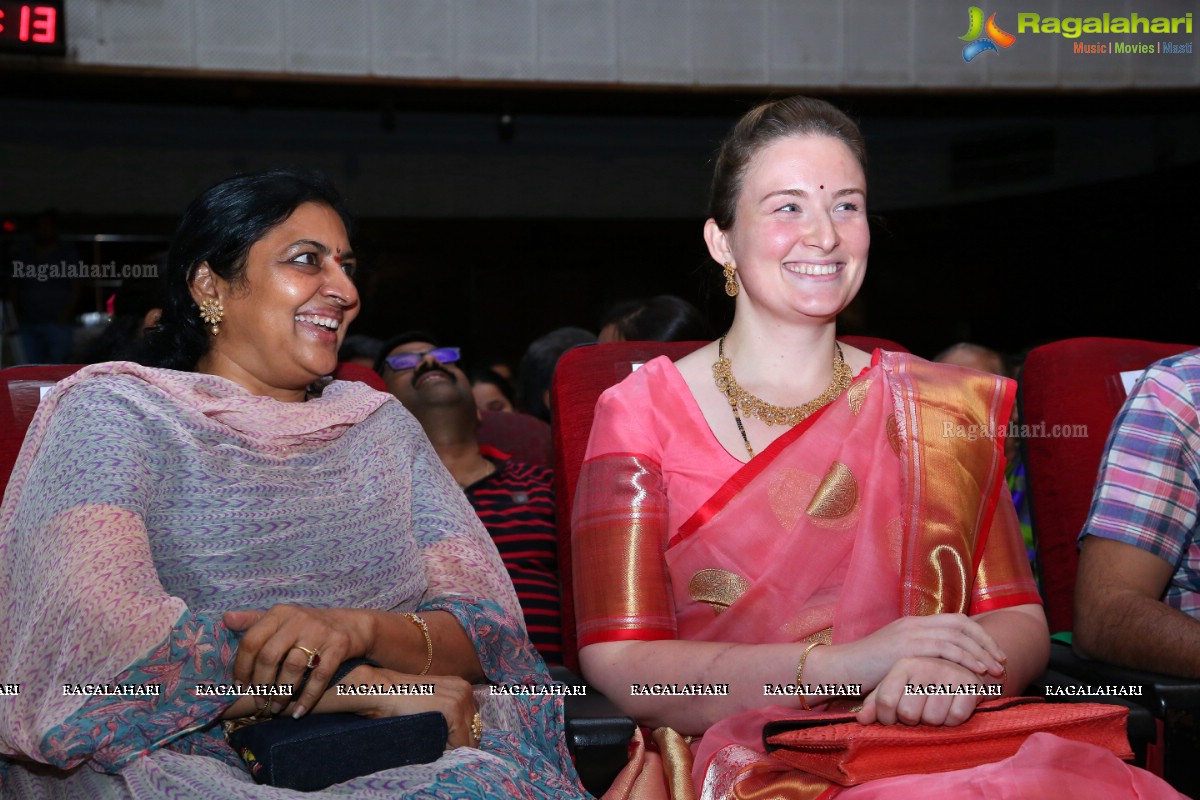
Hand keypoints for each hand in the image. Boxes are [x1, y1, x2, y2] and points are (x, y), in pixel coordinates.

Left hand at [224, 605, 371, 716]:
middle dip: (260, 685)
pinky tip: (299, 712)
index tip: (239, 687)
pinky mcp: (338, 646)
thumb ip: (253, 620)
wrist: (350, 625)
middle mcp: (298, 620)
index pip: (251, 641)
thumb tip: (225, 619)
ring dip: (282, 693)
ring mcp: (319, 632)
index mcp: (279, 614)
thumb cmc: (306, 626)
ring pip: (293, 667)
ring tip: (276, 708)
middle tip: (259, 703)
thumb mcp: (281, 619)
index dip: (242, 667)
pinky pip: (319, 677)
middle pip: (269, 656)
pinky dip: (307, 697)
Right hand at [340, 666, 480, 749]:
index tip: (443, 741)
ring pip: (469, 739)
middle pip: (475, 731)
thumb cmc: (401, 700)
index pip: (474, 723)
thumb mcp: (432, 701)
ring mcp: (461, 699)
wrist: (382, 691)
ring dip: (453, 746)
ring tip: (434, 742)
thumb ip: (449, 714)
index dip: (459, 737)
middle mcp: (466, 690)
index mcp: (462, 687)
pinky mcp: (452, 709)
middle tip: (438, 744)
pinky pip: (460, 743)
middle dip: (458, 742)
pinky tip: (432, 741)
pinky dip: (448, 749)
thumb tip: (461, 739)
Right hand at [826, 613, 1005, 691]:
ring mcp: (910, 633)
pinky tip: (975, 671)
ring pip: (956, 635)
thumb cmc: (867, 672)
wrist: (840, 670)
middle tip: (1001, 662)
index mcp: (914, 623)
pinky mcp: (905, 647)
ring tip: (993, 670)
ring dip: (979, 652)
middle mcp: (914, 623)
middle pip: (961, 624)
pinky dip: (964, 659)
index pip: (956, 621)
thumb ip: (919, 658)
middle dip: (985, 642)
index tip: (993, 655)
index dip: (979, 636)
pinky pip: (943, 649)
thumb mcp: (897, 660)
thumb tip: (943, 671)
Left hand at [856, 657, 988, 726]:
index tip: (892, 718)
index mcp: (903, 665)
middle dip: (913, 720)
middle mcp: (924, 665)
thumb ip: (876, 702)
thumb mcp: (897, 687)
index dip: (886, 717)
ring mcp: (948, 673)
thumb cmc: (923, 683)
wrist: (963, 668)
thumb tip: (861, 719)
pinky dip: (953, 719)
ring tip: (936, 707)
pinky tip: (951, 706)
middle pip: (909, 713)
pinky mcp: (969, 684)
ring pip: (932, 718)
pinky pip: (956, 717)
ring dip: (934, 721)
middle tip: (919, 711)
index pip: (886, 701)